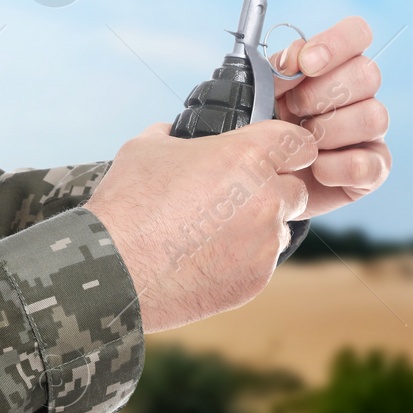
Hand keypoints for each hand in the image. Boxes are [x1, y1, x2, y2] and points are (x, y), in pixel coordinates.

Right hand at [86, 120, 317, 332]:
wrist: (113, 268)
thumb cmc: (127, 203)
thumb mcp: (146, 148)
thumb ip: (176, 136)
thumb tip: (176, 132)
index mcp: (246, 157)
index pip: (299, 144)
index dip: (288, 149)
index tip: (276, 156)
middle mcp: (266, 199)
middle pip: (295, 190)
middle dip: (271, 191)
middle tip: (232, 199)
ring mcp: (264, 243)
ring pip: (278, 228)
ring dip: (257, 227)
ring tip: (211, 233)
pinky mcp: (256, 280)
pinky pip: (260, 262)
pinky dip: (239, 259)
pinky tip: (203, 258)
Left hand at [269, 17, 391, 218]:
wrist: (260, 178)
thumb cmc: (264, 128)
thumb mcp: (261, 94)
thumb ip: (276, 70)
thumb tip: (294, 59)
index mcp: (334, 66)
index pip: (356, 34)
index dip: (336, 43)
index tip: (305, 64)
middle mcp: (359, 94)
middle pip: (368, 74)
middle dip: (322, 94)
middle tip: (292, 109)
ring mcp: (369, 131)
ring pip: (374, 117)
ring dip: (328, 131)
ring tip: (299, 143)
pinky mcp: (373, 168)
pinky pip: (369, 164)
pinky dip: (335, 167)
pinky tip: (313, 167)